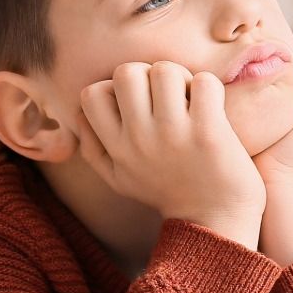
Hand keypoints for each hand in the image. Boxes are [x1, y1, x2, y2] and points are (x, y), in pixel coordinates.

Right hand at [75, 61, 265, 246]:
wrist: (213, 222)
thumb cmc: (166, 193)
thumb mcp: (118, 179)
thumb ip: (93, 148)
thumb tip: (79, 115)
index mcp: (116, 148)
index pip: (91, 93)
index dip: (113, 86)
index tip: (136, 103)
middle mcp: (139, 140)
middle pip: (127, 72)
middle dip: (148, 73)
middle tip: (166, 95)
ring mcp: (173, 134)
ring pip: (165, 70)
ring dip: (181, 78)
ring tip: (189, 98)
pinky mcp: (208, 132)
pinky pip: (203, 82)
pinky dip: (209, 87)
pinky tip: (212, 107)